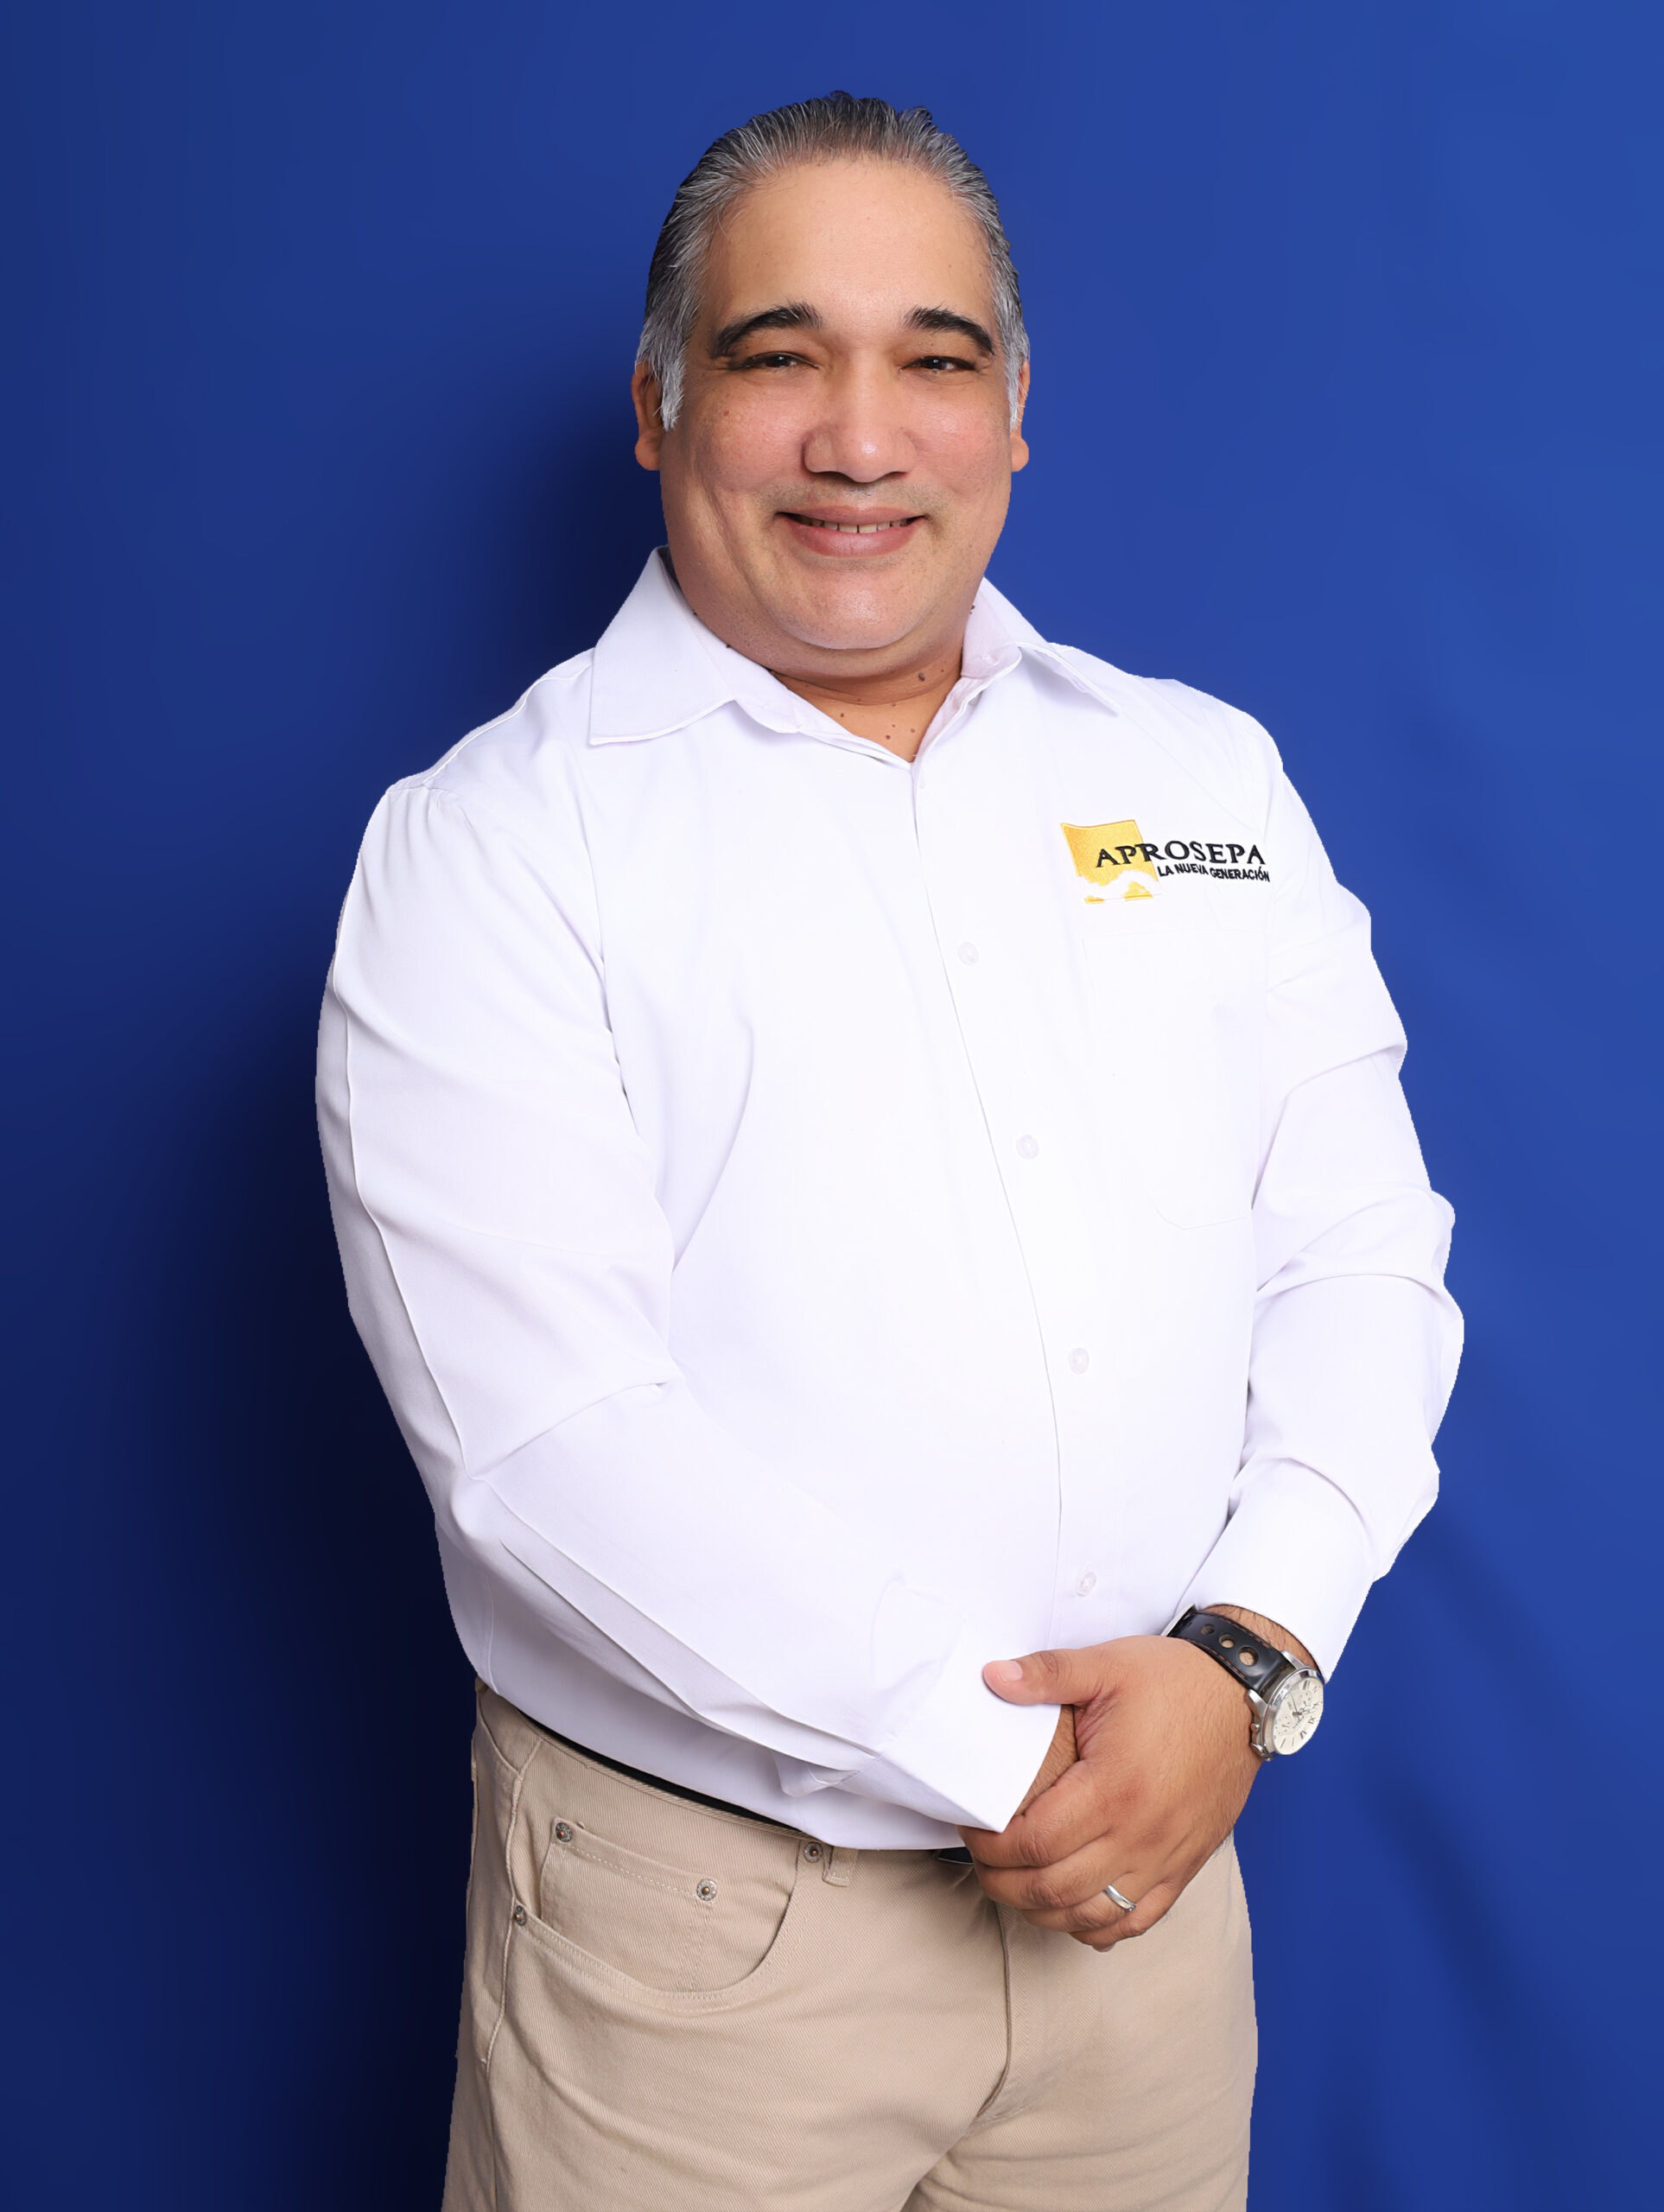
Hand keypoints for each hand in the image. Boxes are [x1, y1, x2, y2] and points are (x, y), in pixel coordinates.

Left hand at [958, 1631, 1262, 1950]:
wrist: (1244, 1698)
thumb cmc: (1174, 1681)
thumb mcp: (1106, 1663)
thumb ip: (1046, 1673)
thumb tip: (992, 1678)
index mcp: (1114, 1787)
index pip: (1034, 1842)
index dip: (991, 1845)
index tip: (972, 1827)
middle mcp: (1141, 1834)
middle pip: (1054, 1889)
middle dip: (1003, 1883)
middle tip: (981, 1860)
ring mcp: (1165, 1857)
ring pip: (1091, 1915)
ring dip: (1043, 1911)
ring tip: (1015, 1885)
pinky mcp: (1184, 1866)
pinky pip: (1136, 1920)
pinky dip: (1097, 1926)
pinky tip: (1072, 1911)